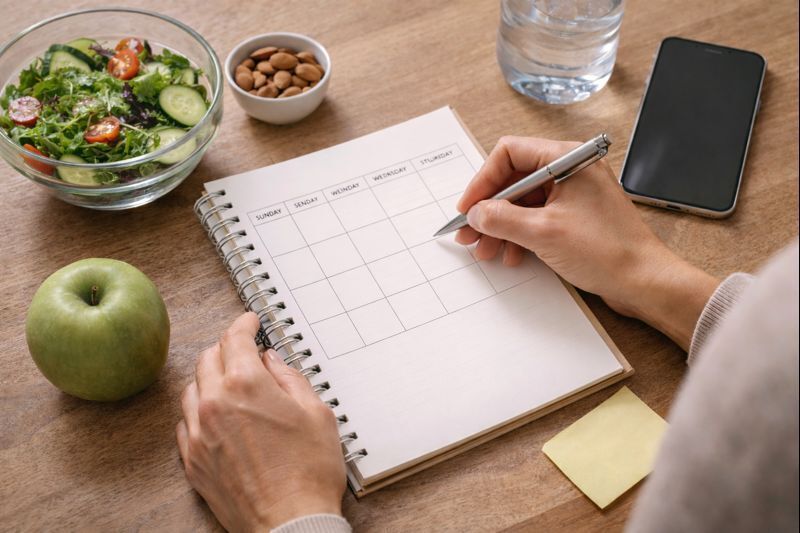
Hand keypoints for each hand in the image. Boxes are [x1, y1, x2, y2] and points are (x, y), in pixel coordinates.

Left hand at [176, 312, 345, 531]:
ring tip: (229, 382)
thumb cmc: (308, 473)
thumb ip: (290, 379)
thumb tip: (273, 362)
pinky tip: (216, 415)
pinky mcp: (193, 460)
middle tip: (243, 350)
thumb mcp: (316, 413)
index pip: (235, 338)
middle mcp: (215, 404)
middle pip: (208, 358)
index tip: (249, 321)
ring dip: (210, 378)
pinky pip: (185, 423)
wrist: (290, 522)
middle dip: (226, 348)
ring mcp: (199, 434)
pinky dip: (199, 410)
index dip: (244, 324)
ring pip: (192, 389)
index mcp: (246, 385)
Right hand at [456, 136, 718, 349]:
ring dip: (501, 227)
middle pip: (514, 180)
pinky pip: (538, 219)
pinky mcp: (576, 218)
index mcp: (567, 159)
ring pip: (524, 203)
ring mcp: (574, 195)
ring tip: (487, 250)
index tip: (469, 208)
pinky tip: (512, 255)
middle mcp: (571, 171)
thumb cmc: (609, 251)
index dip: (483, 181)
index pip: (510, 154)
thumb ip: (502, 219)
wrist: (644, 282)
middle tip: (470, 234)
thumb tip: (477, 214)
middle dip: (490, 209)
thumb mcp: (543, 233)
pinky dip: (520, 235)